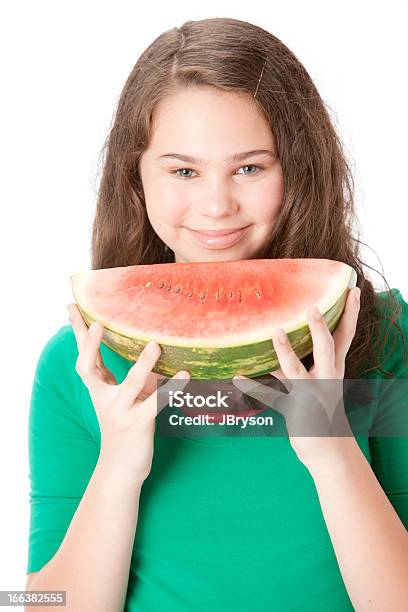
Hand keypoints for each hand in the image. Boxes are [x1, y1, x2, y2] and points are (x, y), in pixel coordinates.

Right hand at [67, 303, 189, 481]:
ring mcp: (120, 412)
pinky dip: (171, 389)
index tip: (72, 307)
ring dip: (143, 364)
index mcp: (98, 388)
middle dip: (90, 345)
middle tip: (96, 323)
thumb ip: (134, 374)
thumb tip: (152, 347)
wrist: (121, 468)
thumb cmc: (125, 426)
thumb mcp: (124, 397)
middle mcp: (104, 398)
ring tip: (155, 345)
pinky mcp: (139, 424)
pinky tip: (184, 377)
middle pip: (89, 368)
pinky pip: (156, 403)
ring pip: (130, 384)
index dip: (79, 332)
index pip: (84, 355)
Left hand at [232, 287, 360, 472]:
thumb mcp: (325, 378)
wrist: (327, 446)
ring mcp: (309, 395)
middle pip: (326, 350)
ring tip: (276, 333)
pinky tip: (237, 377)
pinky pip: (270, 397)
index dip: (351, 314)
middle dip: (319, 330)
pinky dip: (253, 387)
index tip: (353, 291)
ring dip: (285, 352)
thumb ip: (316, 356)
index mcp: (334, 368)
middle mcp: (325, 379)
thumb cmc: (321, 404)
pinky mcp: (292, 410)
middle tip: (312, 309)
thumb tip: (297, 325)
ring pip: (296, 371)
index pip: (345, 337)